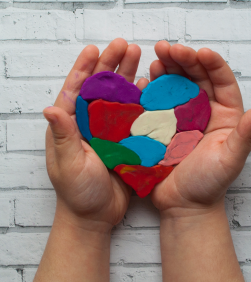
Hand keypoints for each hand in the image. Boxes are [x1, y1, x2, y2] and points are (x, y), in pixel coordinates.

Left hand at [43, 39, 145, 228]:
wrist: (96, 215)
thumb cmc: (77, 193)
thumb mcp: (68, 164)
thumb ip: (63, 136)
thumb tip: (50, 108)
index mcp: (71, 127)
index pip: (76, 91)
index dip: (85, 68)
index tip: (95, 49)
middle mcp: (90, 125)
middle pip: (100, 89)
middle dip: (111, 65)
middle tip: (125, 45)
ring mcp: (108, 132)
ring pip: (118, 99)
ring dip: (128, 78)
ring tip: (139, 58)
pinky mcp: (124, 142)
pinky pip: (133, 117)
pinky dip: (141, 102)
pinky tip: (149, 87)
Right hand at [148, 41, 250, 213]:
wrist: (183, 204)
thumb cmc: (209, 184)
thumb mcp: (230, 160)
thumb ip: (245, 136)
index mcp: (223, 116)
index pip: (221, 82)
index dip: (211, 64)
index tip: (198, 53)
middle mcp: (202, 113)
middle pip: (195, 79)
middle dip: (182, 60)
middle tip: (167, 49)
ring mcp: (180, 119)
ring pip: (175, 87)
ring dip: (166, 71)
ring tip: (155, 60)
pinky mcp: (162, 127)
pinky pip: (156, 104)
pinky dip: (150, 91)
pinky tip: (144, 81)